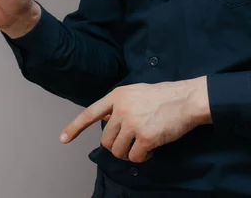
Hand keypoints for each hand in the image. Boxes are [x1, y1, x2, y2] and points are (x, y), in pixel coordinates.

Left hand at [59, 76, 211, 162]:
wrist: (187, 99)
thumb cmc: (164, 96)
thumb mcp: (135, 92)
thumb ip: (118, 105)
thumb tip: (105, 119)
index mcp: (117, 96)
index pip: (90, 113)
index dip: (75, 127)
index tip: (63, 139)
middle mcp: (121, 109)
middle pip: (105, 139)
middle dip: (116, 147)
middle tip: (130, 144)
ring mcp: (133, 123)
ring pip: (118, 150)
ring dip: (129, 153)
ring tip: (142, 146)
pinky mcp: (146, 136)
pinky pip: (135, 157)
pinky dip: (142, 158)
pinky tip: (151, 150)